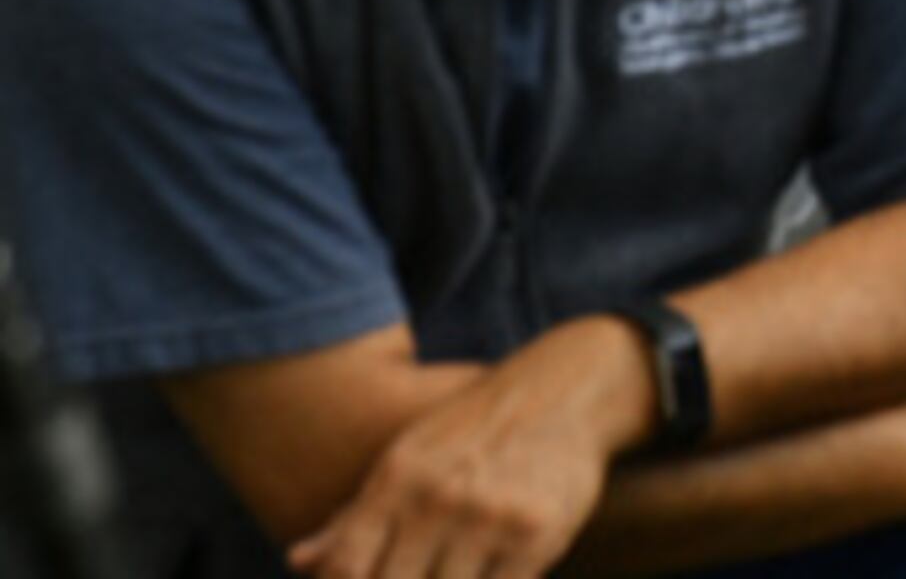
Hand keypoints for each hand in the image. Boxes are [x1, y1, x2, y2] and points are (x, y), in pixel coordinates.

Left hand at [288, 317, 648, 578]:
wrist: (563, 390)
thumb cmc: (471, 430)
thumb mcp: (408, 457)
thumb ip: (355, 515)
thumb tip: (298, 559)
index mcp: (397, 479)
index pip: (346, 568)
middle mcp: (439, 498)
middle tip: (417, 574)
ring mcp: (490, 518)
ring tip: (447, 569)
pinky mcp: (538, 535)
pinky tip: (487, 570)